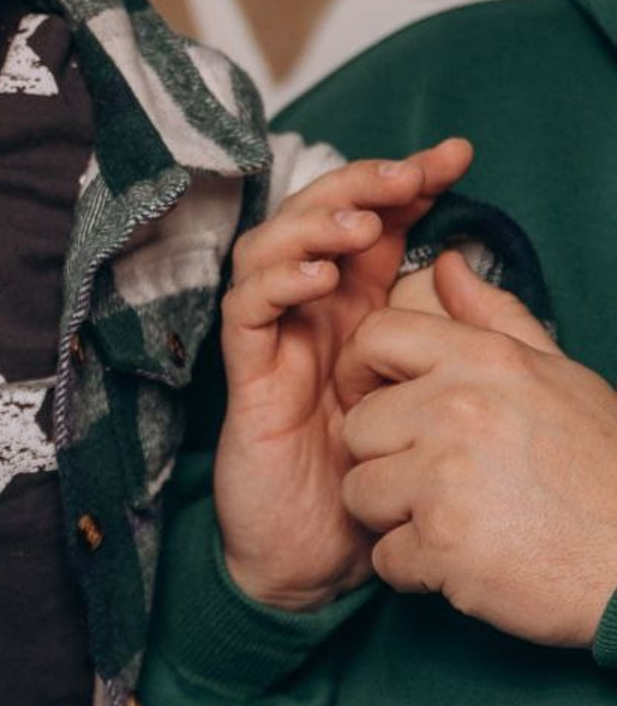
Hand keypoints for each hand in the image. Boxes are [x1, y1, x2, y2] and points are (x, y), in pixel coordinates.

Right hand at [215, 139, 471, 609]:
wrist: (318, 551)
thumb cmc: (371, 470)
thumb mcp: (421, 385)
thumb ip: (437, 326)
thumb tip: (459, 259)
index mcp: (355, 302)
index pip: (372, 219)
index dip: (405, 179)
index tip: (454, 154)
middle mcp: (309, 307)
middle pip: (315, 217)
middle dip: (360, 184)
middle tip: (408, 174)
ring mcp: (273, 333)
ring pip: (270, 249)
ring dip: (312, 226)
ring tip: (359, 225)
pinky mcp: (245, 370)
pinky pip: (247, 311)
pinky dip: (277, 284)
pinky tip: (317, 279)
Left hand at [338, 252, 616, 645]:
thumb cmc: (604, 472)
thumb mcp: (559, 377)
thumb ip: (493, 316)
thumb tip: (445, 264)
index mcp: (484, 360)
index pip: (374, 336)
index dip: (363, 371)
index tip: (383, 404)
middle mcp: (458, 408)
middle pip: (358, 426)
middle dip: (386, 461)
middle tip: (440, 484)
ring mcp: (447, 477)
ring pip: (360, 492)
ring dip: (396, 518)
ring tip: (458, 523)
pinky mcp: (444, 545)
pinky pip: (385, 557)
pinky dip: (417, 571)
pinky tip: (468, 565)